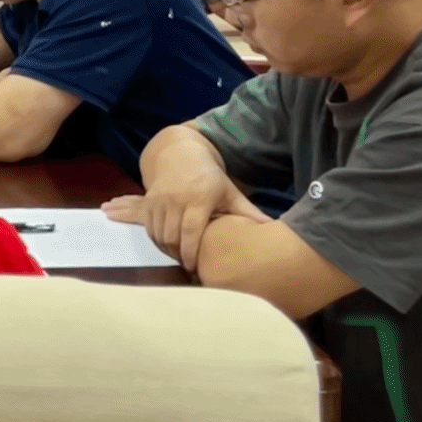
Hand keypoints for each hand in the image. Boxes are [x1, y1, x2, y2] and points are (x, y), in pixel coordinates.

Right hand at [105, 163, 268, 269]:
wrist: (179, 153)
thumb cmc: (209, 177)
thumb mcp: (230, 192)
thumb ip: (248, 212)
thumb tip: (272, 228)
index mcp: (200, 197)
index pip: (191, 230)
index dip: (191, 252)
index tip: (194, 268)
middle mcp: (176, 197)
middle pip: (172, 236)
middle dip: (179, 255)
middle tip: (189, 267)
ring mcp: (159, 198)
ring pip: (159, 234)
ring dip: (168, 250)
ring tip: (180, 257)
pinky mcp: (148, 200)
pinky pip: (149, 227)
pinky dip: (157, 240)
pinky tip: (169, 246)